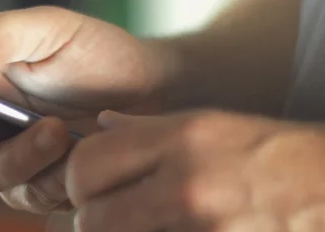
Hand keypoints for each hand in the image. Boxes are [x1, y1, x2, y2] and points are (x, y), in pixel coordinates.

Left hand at [66, 109, 324, 230]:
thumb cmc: (268, 154)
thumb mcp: (208, 124)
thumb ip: (145, 129)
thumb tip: (100, 124)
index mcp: (181, 140)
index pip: (86, 163)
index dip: (76, 180)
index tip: (86, 187)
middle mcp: (189, 185)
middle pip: (91, 219)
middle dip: (89, 220)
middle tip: (103, 215)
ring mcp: (205, 230)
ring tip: (137, 222)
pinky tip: (166, 229)